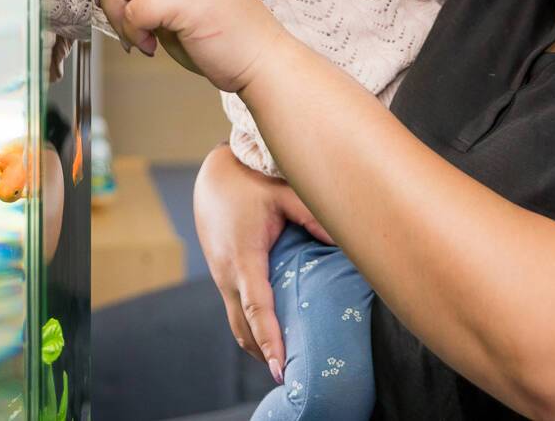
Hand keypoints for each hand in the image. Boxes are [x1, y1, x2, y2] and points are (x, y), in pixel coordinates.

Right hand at [194, 144, 334, 381]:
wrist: (212, 177)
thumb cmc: (248, 182)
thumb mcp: (282, 192)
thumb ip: (311, 215)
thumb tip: (342, 241)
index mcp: (243, 257)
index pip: (257, 307)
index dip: (269, 339)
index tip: (279, 366)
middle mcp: (227, 273)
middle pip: (243, 327)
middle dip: (263, 353)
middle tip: (290, 378)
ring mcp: (222, 277)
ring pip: (236, 323)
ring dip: (255, 346)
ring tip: (282, 366)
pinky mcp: (223, 275)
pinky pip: (235, 311)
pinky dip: (250, 329)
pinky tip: (269, 339)